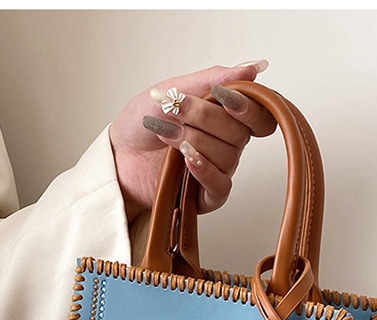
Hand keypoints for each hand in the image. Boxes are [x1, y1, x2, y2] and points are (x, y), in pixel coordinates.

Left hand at [109, 61, 276, 222]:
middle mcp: (226, 144)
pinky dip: (205, 170)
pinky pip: (221, 186)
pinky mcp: (205, 195)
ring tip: (166, 135)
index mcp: (225, 117)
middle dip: (204, 118)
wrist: (118, 155)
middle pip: (240, 133)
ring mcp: (218, 169)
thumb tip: (252, 67)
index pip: (258, 115)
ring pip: (227, 156)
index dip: (248, 106)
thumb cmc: (142, 124)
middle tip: (175, 111)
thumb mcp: (173, 90)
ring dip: (193, 141)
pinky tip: (187, 160)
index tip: (223, 96)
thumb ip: (213, 79)